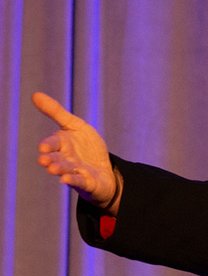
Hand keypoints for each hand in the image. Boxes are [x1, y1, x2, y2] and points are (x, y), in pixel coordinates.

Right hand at [32, 92, 119, 212]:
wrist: (103, 168)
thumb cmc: (86, 146)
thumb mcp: (75, 126)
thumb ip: (56, 112)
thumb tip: (35, 94)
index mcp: (62, 144)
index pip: (52, 143)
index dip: (48, 145)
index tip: (43, 147)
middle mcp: (65, 159)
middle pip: (55, 158)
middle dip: (50, 159)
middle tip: (45, 160)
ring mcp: (74, 171)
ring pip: (65, 170)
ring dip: (59, 169)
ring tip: (53, 169)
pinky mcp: (86, 181)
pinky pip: (78, 181)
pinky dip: (73, 180)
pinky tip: (66, 179)